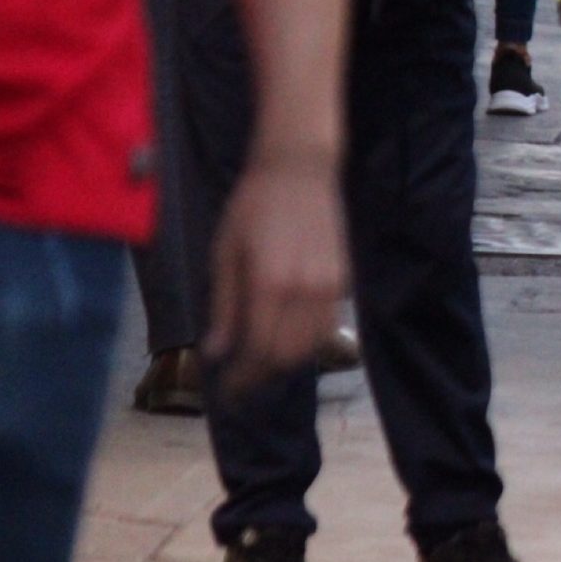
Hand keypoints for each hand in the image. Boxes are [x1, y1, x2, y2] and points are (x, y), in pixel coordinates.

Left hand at [204, 158, 345, 393]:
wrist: (299, 170)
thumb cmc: (251, 207)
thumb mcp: (225, 254)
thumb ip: (224, 306)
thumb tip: (217, 353)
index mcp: (269, 284)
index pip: (257, 350)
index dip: (241, 378)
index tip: (226, 391)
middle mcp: (305, 291)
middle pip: (286, 355)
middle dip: (261, 375)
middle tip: (240, 382)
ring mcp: (330, 286)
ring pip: (311, 346)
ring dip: (285, 362)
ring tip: (260, 363)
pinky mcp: (343, 280)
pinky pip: (327, 326)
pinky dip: (306, 342)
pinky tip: (285, 337)